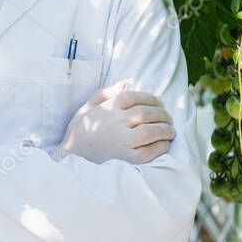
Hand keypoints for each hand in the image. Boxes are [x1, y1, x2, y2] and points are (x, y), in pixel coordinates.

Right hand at [52, 82, 175, 164]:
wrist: (70, 156)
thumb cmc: (80, 131)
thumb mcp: (88, 106)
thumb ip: (106, 93)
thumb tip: (127, 83)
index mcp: (108, 107)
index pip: (134, 96)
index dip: (151, 98)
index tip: (160, 102)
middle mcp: (116, 121)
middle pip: (145, 113)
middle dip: (162, 114)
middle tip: (169, 118)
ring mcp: (121, 140)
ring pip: (150, 131)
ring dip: (165, 129)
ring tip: (170, 130)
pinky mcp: (125, 158)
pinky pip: (148, 151)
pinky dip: (160, 146)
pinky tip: (165, 144)